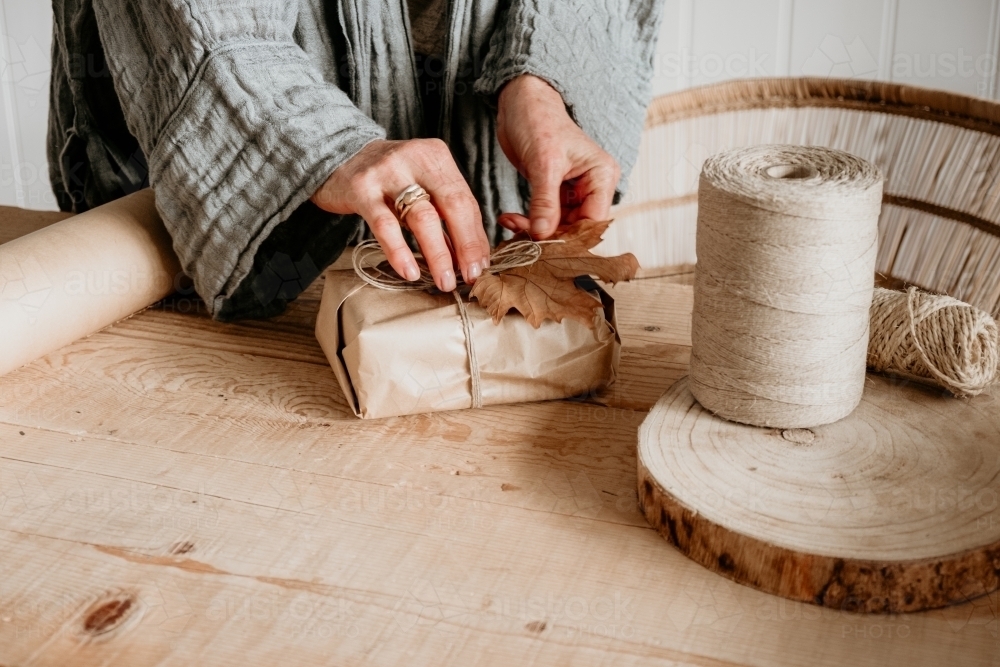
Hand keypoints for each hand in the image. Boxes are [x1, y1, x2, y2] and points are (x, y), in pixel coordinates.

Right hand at [311, 139, 490, 291]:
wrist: (338, 154)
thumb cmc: (388, 176)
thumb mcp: (420, 182)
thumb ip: (443, 210)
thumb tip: (468, 255)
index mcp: (436, 156)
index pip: (465, 200)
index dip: (476, 237)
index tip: (481, 266)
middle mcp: (414, 159)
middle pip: (451, 205)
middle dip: (465, 245)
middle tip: (471, 275)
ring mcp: (387, 173)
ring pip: (422, 217)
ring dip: (437, 254)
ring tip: (445, 281)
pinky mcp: (361, 190)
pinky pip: (385, 226)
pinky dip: (400, 251)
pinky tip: (410, 272)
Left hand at [495, 74, 620, 238]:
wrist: (519, 101)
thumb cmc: (538, 121)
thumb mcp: (543, 164)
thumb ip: (545, 202)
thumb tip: (543, 235)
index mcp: (601, 176)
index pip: (593, 220)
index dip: (570, 237)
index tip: (544, 246)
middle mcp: (592, 185)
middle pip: (576, 227)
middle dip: (549, 235)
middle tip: (521, 238)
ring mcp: (573, 190)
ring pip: (558, 225)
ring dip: (533, 230)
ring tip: (510, 224)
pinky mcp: (554, 191)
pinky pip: (545, 217)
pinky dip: (527, 221)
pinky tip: (508, 219)